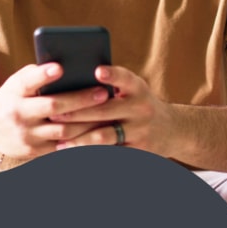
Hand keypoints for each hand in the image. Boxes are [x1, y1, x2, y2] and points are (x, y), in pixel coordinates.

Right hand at [0, 62, 116, 159]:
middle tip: (103, 93)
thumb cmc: (8, 99)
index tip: (60, 67)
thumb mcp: (15, 84)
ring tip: (108, 115)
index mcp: (14, 92)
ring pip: (63, 131)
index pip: (29, 81)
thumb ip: (36, 76)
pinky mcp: (33, 152)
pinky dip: (81, 142)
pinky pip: (62, 148)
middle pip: (54, 107)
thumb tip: (67, 67)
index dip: (44, 75)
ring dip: (88, 123)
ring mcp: (27, 135)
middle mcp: (19, 113)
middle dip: (81, 100)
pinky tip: (97, 135)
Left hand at [47, 65, 175, 153]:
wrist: (173, 130)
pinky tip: (74, 157)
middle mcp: (141, 108)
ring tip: (60, 143)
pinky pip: (111, 154)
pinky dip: (91, 156)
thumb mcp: (132, 90)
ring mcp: (141, 131)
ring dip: (80, 140)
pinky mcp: (139, 151)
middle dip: (76, 114)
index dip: (112, 75)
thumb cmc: (138, 104)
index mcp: (137, 88)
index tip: (97, 71)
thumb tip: (69, 81)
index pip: (125, 78)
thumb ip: (110, 86)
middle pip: (104, 111)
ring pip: (105, 136)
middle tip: (53, 115)